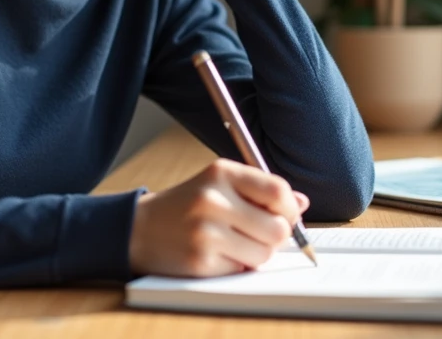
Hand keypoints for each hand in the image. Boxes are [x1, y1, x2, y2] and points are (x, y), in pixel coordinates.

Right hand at [128, 158, 310, 277]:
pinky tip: (218, 254)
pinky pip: (242, 268)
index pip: (277, 189)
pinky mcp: (201, 261)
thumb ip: (260, 190)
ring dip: (258, 253)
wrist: (139, 228)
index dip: (289, 207)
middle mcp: (213, 199)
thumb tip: (301, 204)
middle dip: (276, 235)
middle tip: (260, 233)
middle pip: (278, 227)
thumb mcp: (218, 184)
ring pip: (264, 253)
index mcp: (221, 172)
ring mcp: (206, 232)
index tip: (285, 214)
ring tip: (236, 243)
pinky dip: (237, 264)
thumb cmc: (186, 205)